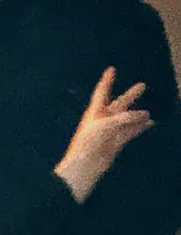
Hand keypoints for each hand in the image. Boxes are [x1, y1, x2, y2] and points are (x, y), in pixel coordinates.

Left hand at [54, 66, 151, 203]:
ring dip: (138, 114)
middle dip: (130, 95)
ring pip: (127, 119)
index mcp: (94, 112)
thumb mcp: (107, 125)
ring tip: (149, 110)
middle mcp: (102, 120)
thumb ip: (126, 118)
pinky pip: (131, 132)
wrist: (84, 165)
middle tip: (142, 85)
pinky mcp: (116, 143)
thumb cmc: (89, 142)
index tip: (111, 69)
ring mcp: (110, 132)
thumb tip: (146, 117)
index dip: (107, 80)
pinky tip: (149, 123)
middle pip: (119, 104)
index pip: (102, 91)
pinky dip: (140, 127)